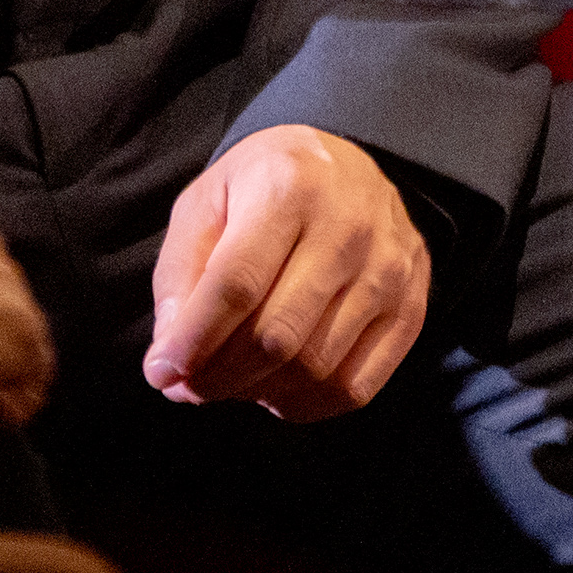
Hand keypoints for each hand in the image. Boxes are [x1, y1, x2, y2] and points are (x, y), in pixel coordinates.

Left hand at [143, 127, 432, 421]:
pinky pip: (354, 388)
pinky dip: (305, 405)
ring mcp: (388, 270)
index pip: (237, 285)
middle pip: (276, 337)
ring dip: (257, 393)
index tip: (161, 372)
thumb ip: (180, 275)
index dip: (193, 342)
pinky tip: (277, 386)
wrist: (351, 167)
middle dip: (218, 377)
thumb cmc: (266, 188)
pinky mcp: (411, 308)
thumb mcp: (207, 202)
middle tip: (189, 385)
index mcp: (290, 186)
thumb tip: (172, 357)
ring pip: (315, 369)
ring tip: (230, 379)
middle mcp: (349, 225)